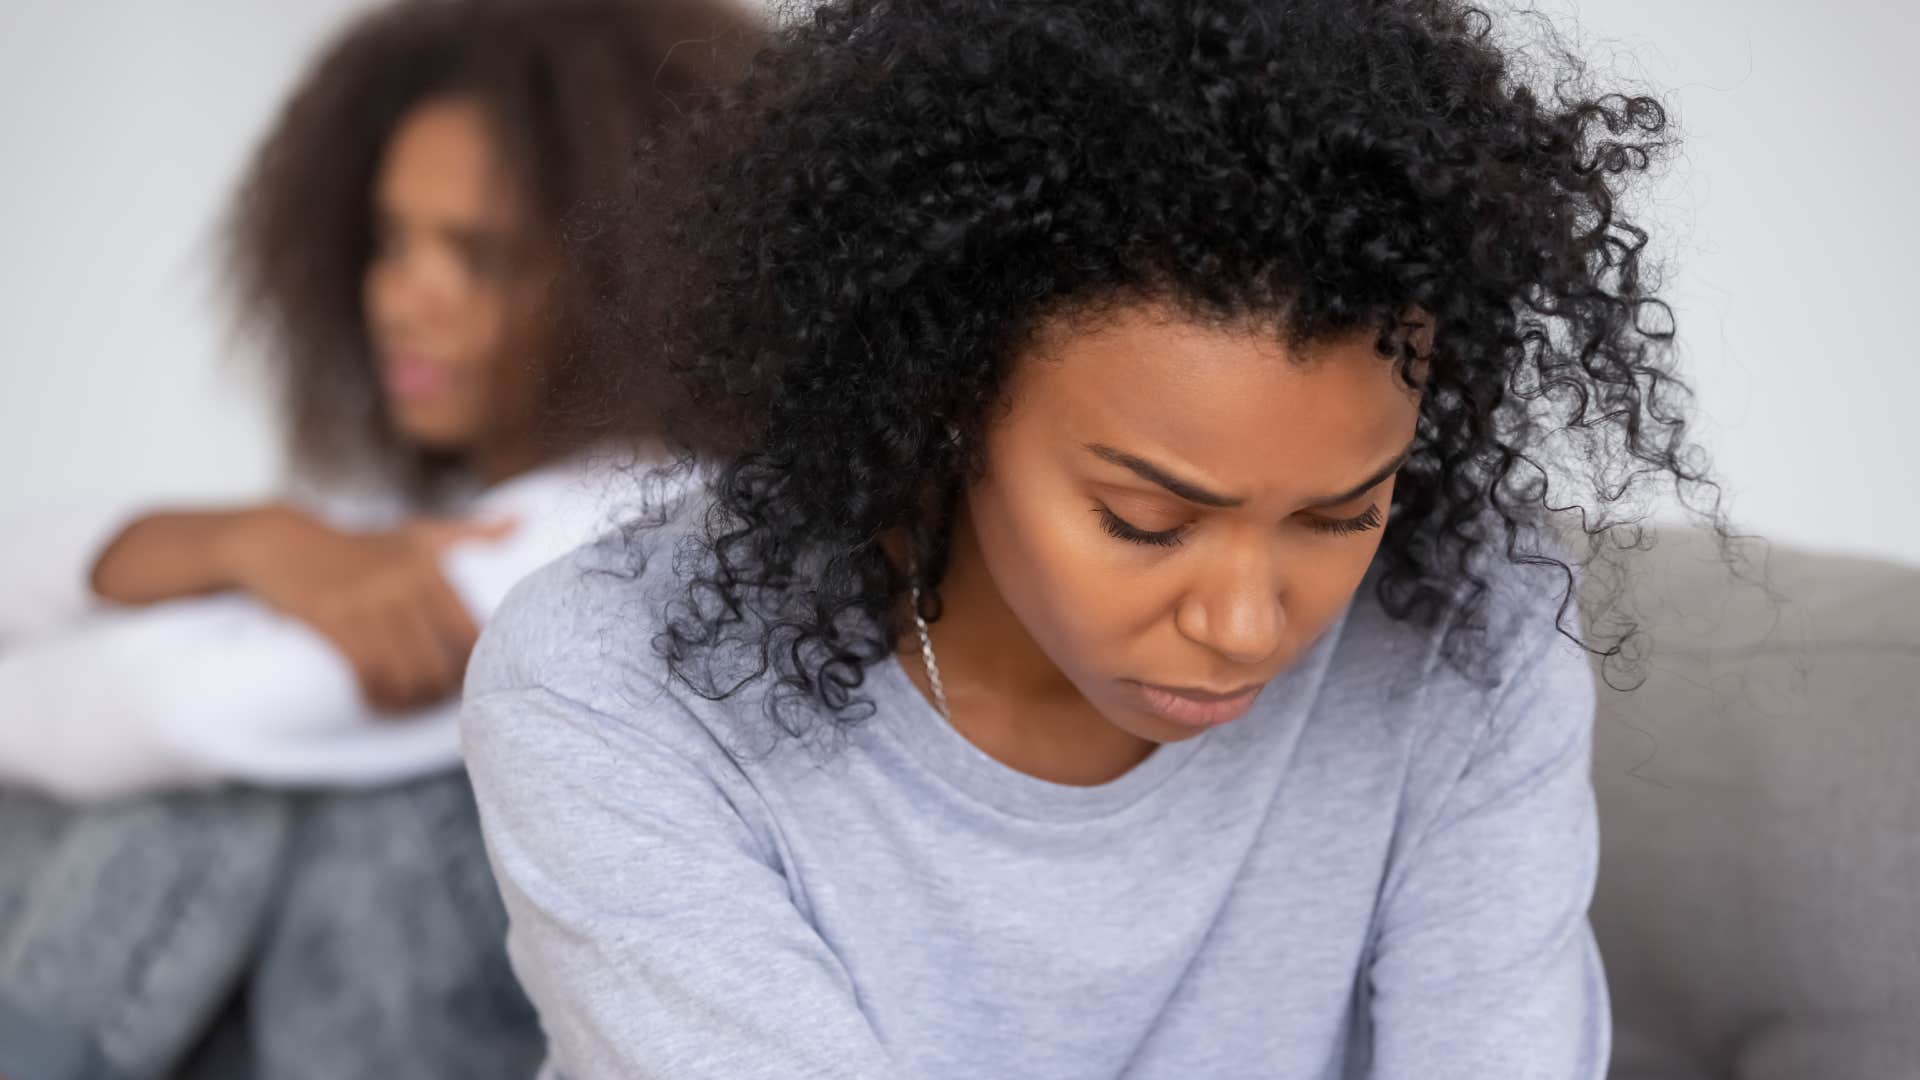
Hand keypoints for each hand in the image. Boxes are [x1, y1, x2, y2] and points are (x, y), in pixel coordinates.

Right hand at [224, 506, 515, 711]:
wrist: (282, 543)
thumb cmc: (361, 545)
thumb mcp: (418, 532)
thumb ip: (472, 532)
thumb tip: (523, 522)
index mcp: (429, 567)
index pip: (469, 633)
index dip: (473, 667)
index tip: (467, 680)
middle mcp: (403, 582)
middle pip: (439, 660)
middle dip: (440, 691)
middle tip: (434, 699)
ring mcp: (366, 601)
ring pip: (405, 672)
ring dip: (410, 701)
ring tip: (409, 704)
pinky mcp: (332, 619)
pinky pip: (367, 672)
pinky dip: (378, 697)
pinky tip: (380, 703)